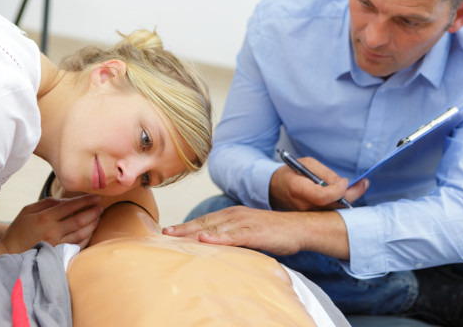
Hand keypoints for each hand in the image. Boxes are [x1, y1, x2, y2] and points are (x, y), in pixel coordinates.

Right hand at [0, 194, 102, 252]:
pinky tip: (91, 231)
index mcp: (45, 217)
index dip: (85, 200)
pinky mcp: (59, 255)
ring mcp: (57, 244)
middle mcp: (52, 231)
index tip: (96, 197)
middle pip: (79, 219)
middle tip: (100, 206)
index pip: (70, 206)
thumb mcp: (27, 211)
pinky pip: (78, 245)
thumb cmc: (18, 231)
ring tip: (99, 217)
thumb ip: (47, 203)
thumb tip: (66, 200)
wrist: (9, 255)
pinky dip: (87, 237)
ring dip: (93, 224)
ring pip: (81, 233)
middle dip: (93, 211)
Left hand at [164, 206, 308, 255]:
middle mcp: (235, 215)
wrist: (299, 228)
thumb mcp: (247, 233)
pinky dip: (218, 237)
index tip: (167, 232)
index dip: (185, 226)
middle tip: (164, 234)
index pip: (204, 221)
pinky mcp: (255, 232)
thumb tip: (214, 248)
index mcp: (231, 215)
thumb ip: (231, 238)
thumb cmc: (272, 232)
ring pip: (215, 228)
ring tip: (175, 236)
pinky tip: (205, 240)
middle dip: (183, 228)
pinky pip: (234, 235)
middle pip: (204, 223)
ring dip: (194, 232)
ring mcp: (244, 222)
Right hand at [270, 157, 367, 210]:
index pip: (322, 196)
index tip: (345, 180)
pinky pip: (331, 213)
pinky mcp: (312, 219)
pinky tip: (347, 194)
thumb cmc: (291, 173)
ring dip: (348, 199)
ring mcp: (307, 216)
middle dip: (352, 195)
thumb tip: (342, 184)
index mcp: (298, 190)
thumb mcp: (306, 164)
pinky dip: (341, 204)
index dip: (338, 190)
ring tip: (359, 185)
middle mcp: (303, 206)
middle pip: (333, 206)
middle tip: (364, 183)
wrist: (275, 189)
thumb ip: (324, 174)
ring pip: (334, 211)